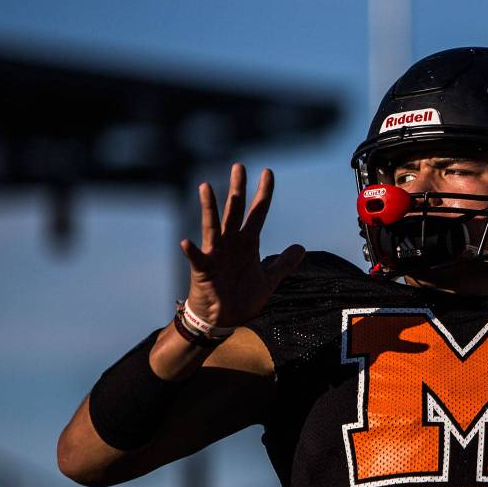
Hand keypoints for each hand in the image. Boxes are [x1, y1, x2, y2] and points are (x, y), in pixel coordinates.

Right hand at [180, 163, 305, 327]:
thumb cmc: (241, 297)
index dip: (263, 193)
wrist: (222, 319)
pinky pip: (196, 258)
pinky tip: (186, 241)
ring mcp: (216, 254)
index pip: (258, 212)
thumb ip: (284, 263)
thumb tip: (301, 248)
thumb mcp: (268, 280)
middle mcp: (231, 243)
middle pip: (235, 211)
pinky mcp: (203, 270)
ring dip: (209, 208)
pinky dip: (192, 250)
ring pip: (213, 226)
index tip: (268, 172)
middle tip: (239, 166)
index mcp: (248, 243)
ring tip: (206, 187)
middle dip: (237, 189)